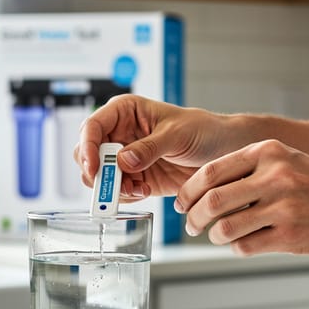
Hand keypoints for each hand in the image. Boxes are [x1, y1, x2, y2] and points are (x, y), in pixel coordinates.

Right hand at [74, 94, 223, 202]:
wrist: (221, 152)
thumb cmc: (202, 129)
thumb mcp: (177, 134)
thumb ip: (149, 147)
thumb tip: (123, 160)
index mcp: (124, 112)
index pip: (92, 127)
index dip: (88, 147)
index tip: (94, 167)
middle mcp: (119, 134)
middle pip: (87, 154)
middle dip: (97, 172)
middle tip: (115, 184)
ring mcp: (124, 158)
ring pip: (99, 176)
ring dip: (113, 187)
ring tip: (137, 189)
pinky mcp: (134, 178)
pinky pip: (116, 191)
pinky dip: (125, 196)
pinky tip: (144, 190)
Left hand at [176, 139, 308, 255]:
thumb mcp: (284, 159)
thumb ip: (246, 168)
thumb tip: (200, 189)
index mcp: (267, 153)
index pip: (210, 173)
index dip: (188, 191)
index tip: (182, 203)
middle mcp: (274, 176)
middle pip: (211, 201)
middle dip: (193, 217)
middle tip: (190, 225)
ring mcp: (283, 207)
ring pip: (224, 227)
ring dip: (212, 236)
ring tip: (214, 236)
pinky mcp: (291, 235)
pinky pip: (245, 246)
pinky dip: (235, 248)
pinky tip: (242, 243)